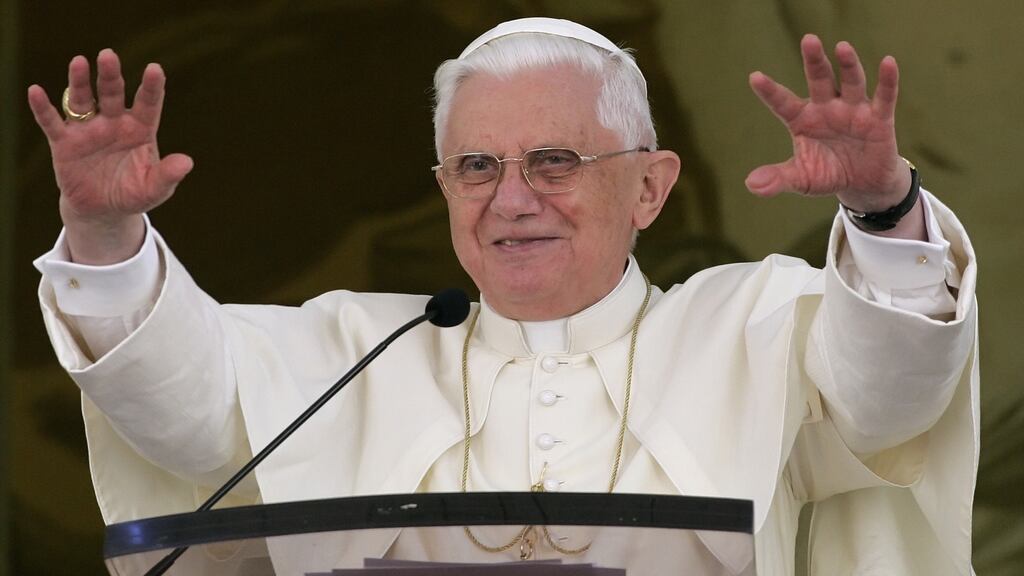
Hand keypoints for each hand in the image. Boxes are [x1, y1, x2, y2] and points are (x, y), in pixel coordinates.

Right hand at [27, 49, 192, 263]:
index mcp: (140, 129)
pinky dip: (43, 108)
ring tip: (79, 62)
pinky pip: (51, 122)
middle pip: (112, 93)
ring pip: (83, 101)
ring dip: (79, 82)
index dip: (151, 87)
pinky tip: (36, 92)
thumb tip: (187, 163)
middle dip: (110, 75)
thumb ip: (168, 175)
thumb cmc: (133, 193)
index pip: (148, 104)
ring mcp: (88, 130)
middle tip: (108, 55)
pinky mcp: (64, 143)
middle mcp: (113, 123)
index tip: (155, 69)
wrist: (103, 211)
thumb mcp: (154, 189)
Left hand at [745, 35, 912, 214]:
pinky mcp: (879, 119)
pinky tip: (888, 62)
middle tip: (808, 39)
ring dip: (847, 65)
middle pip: (819, 80)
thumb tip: (750, 184)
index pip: (783, 103)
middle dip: (814, 61)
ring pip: (851, 82)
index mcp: (802, 120)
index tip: (754, 77)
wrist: (862, 185)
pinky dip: (887, 80)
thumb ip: (778, 179)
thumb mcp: (801, 180)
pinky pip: (884, 97)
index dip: (770, 91)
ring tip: (842, 46)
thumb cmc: (827, 174)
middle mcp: (827, 108)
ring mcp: (853, 110)